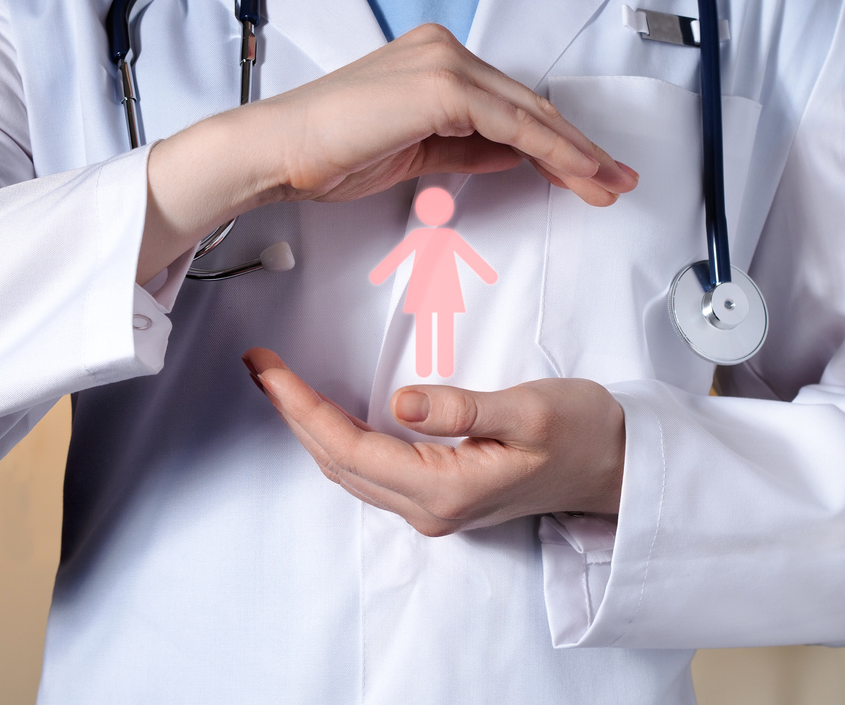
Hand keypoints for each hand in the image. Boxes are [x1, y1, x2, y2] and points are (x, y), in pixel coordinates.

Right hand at [140, 24, 636, 282]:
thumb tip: (515, 155)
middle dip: (577, 146)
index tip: (585, 169)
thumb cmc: (328, 153)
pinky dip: (553, 151)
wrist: (280, 149)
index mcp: (433, 58)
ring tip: (608, 185)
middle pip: (528, 104)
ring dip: (576, 152)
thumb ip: (466, 147)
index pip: (507, 101)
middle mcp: (444, 50)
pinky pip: (514, 126)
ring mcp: (445, 64)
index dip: (552, 138)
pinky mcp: (444, 88)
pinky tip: (579, 173)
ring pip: (531, 113)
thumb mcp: (414, 151)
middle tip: (615, 179)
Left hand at [242, 348, 625, 534]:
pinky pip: (366, 470)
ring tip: (276, 383)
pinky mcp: (436, 496)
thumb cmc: (584, 433)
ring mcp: (430, 508)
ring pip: (346, 470)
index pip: (349, 448)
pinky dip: (334, 438)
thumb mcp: (532, 411)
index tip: (268, 370)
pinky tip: (321, 413)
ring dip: (307, 427)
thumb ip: (465, 409)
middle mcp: (429, 508)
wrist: (617, 468)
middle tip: (258, 366)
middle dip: (291, 414)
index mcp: (447, 488)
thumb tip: (402, 402)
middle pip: (336, 462)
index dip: (301, 408)